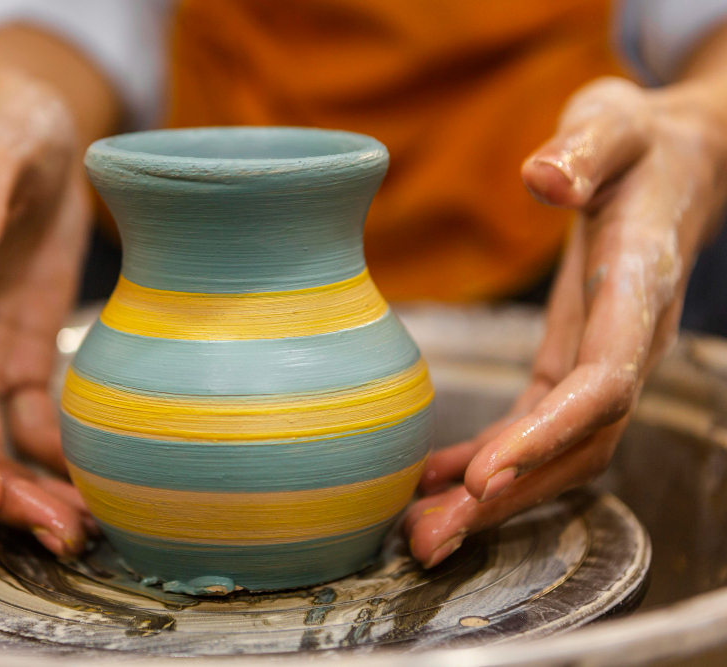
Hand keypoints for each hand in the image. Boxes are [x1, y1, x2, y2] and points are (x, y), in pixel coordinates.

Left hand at [406, 75, 726, 567]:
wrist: (674, 163)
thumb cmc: (643, 142)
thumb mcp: (616, 124)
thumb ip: (587, 149)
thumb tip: (544, 177)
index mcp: (636, 293)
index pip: (601, 383)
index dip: (548, 435)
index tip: (485, 474)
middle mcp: (625, 343)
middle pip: (576, 444)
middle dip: (508, 497)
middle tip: (430, 540)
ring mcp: (599, 360)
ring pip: (557, 453)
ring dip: (492, 498)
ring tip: (421, 532)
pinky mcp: (570, 360)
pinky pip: (534, 429)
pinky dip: (487, 460)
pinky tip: (436, 481)